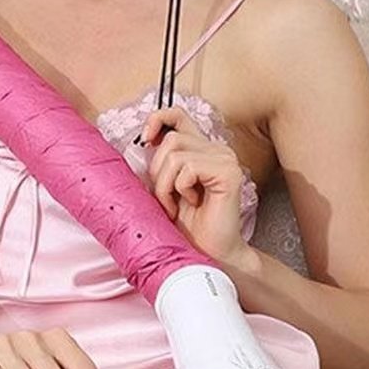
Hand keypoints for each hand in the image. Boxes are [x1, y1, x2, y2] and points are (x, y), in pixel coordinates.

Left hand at [137, 105, 246, 265]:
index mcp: (201, 148)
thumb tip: (139, 141)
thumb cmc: (188, 224)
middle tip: (166, 198)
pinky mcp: (229, 172)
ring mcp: (225, 159)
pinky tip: (192, 204)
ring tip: (176, 205)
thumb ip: (160, 161)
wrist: (209, 254)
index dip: (157, 119)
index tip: (144, 140)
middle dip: (158, 171)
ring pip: (176, 154)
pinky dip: (179, 189)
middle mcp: (217, 149)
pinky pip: (187, 168)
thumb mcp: (165, 186)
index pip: (177, 114)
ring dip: (166, 185)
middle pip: (171, 139)